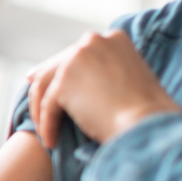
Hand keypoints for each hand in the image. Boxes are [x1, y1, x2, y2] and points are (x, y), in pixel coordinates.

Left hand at [27, 30, 181, 148]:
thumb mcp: (131, 80)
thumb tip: (84, 83)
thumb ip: (108, 73)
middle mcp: (93, 42)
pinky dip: (47, 125)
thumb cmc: (147, 113)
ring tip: (47, 133)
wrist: (148, 123)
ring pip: (46, 84)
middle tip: (33, 96)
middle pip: (58, 64)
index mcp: (114, 38)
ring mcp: (77, 58)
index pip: (78, 53)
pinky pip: (48, 106)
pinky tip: (51, 141)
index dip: (61, 66)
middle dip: (42, 82)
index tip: (45, 76)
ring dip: (42, 110)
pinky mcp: (65, 81)